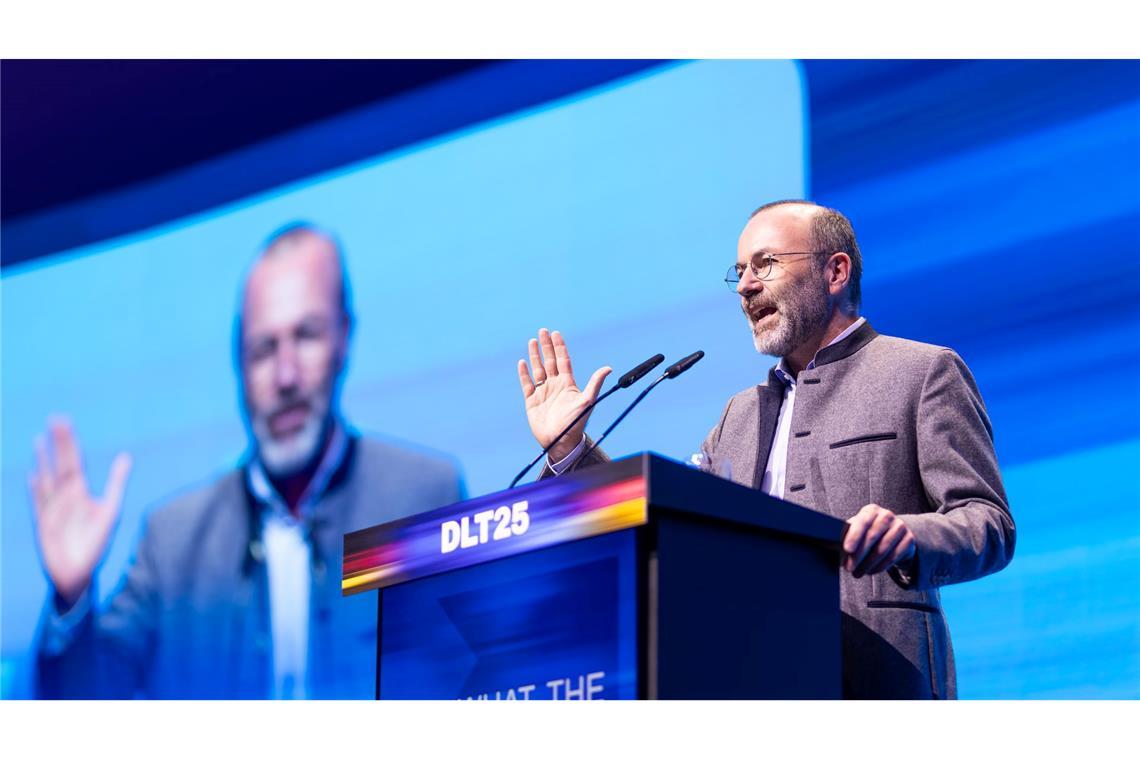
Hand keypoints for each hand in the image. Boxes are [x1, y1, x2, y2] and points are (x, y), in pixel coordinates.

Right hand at [28, 417, 131, 607]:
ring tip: (39, 439)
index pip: (75, 461)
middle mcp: (66, 496)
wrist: (79, 573)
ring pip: (48, 479)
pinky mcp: (45, 524)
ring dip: (45, 460)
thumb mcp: (110, 509)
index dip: (70, 442)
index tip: (65, 421)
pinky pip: (41, 504)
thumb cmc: (94, 542)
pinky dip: (38, 490)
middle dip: (59, 443)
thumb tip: (126, 456)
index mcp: (81, 492)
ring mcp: (53, 509)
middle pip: (62, 464)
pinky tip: (34, 475)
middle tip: (56, 419)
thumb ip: (116, 482)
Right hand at [517, 328, 610, 461]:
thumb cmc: (576, 423)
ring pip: (538, 370)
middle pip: (550, 361)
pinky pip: (527, 384)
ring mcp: (543, 393)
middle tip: (542, 330)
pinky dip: (524, 374)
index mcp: (568, 384)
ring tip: (532, 341)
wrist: (561, 442)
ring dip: (535, 356)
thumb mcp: (587, 401)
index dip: (560, 347)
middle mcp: (555, 386)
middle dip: (546, 346)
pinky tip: (522, 362)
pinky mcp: (532, 401)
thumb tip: (608, 368)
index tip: (556, 333)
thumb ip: (595, 384)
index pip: (563, 360)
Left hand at [843, 504, 915, 577]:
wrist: (892, 533)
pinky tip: (871, 571)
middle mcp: (886, 515)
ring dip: (868, 564)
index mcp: (871, 510)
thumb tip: (832, 548)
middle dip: (858, 555)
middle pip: (872, 537)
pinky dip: (880, 567)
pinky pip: (893, 557)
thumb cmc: (867, 532)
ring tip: (858, 573)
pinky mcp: (908, 539)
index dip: (854, 536)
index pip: (862, 522)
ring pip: (882, 549)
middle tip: (849, 568)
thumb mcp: (857, 530)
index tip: (847, 550)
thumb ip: (846, 536)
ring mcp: (899, 527)